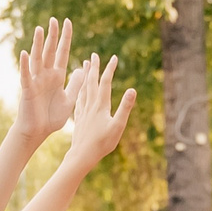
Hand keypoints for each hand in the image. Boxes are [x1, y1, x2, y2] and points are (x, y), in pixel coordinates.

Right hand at [12, 20, 75, 144]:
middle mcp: (46, 75)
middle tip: (54, 19)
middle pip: (50, 51)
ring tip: (40, 29)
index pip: (62, 53)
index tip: (68, 22)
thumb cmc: (51, 118)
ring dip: (39, 45)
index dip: (65, 38)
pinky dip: (25, 65)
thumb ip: (76, 84)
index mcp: (57, 76)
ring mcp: (36, 81)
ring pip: (38, 59)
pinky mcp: (28, 90)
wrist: (38, 132)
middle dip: (52, 36)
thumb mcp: (69, 99)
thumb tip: (82, 69)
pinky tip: (25, 53)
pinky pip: (26, 75)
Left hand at [61, 50, 135, 167]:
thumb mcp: (118, 126)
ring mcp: (83, 110)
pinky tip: (79, 89)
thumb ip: (125, 107)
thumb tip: (133, 89)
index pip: (106, 82)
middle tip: (94, 55)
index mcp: (101, 105)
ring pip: (84, 88)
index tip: (114, 57)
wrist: (81, 155)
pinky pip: (79, 98)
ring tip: (84, 65)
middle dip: (94, 67)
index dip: (110, 69)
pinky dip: (79, 89)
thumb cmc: (102, 143)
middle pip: (92, 82)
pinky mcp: (79, 117)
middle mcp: (91, 104)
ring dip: (85, 75)